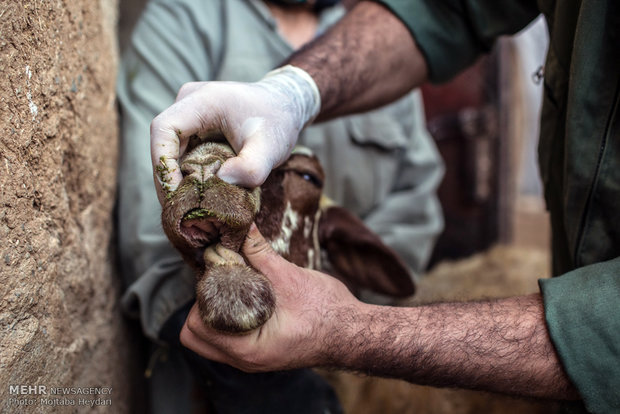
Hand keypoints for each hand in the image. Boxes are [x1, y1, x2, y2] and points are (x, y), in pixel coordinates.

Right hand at [150, 65, 319, 204]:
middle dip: (168, 179)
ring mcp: (190, 113)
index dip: (162, 163)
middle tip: (179, 211)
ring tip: (187, 208)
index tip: (174, 194)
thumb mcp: (271, 148)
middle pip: (163, 143)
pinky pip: (182, 151)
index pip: (164, 129)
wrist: (287, 106)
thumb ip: (251, 167)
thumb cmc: (279, 122)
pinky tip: (196, 196)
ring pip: (171, 150)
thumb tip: (220, 181)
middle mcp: (189, 102)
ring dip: (176, 179)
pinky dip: (187, 174)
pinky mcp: (194, 125)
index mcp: (203, 100)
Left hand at [179, 224, 359, 371]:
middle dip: (202, 305)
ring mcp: (251, 358)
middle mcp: (244, 360)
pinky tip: (246, 295)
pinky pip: (229, 337)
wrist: (353, 332)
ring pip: (211, 338)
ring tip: (233, 286)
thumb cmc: (326, 312)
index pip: (196, 327)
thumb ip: (260, 253)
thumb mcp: (290, 277)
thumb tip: (243, 227)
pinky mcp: (260, 351)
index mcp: (246, 348)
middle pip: (196, 336)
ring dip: (214, 312)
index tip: (219, 273)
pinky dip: (229, 317)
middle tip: (222, 280)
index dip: (202, 296)